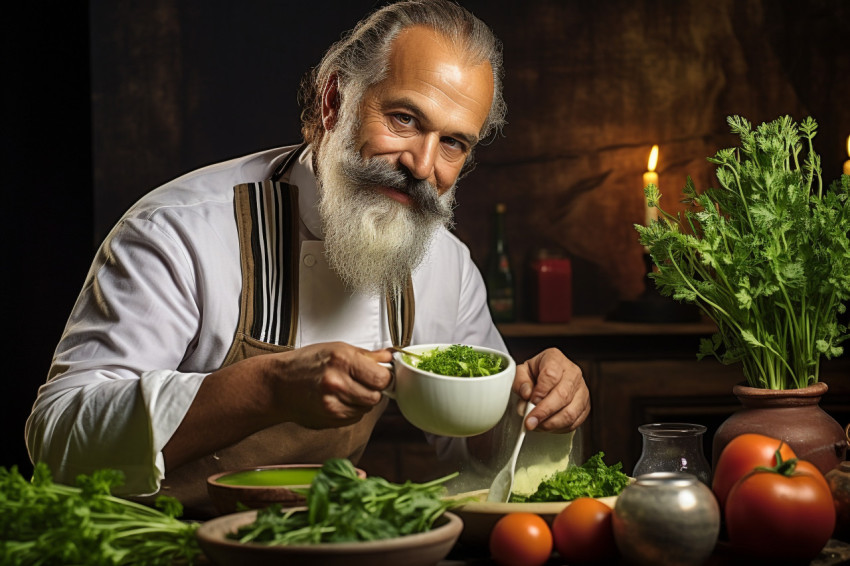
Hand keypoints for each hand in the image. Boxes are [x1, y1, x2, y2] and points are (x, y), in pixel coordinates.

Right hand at [268, 342, 392, 428]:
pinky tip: (337, 399)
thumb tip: (389, 357)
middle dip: (373, 389)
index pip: (382, 378)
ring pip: (366, 409)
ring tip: (345, 389)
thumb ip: (367, 355)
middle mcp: (337, 383)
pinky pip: (354, 418)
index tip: (380, 374)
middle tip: (360, 381)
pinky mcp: (330, 420)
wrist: (277, 385)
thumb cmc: (304, 364)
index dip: (384, 376)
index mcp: (342, 361)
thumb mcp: (336, 349)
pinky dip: (351, 410)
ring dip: (361, 400)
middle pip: (376, 396)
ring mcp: (333, 404)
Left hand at [512, 348, 589, 432]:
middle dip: (544, 412)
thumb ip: (520, 382)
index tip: (530, 402)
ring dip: (551, 423)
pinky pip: (575, 421)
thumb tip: (527, 394)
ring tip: (537, 425)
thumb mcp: (522, 372)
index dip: (540, 392)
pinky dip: (559, 428)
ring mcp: (582, 389)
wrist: (548, 378)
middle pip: (562, 395)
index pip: (551, 375)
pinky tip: (548, 426)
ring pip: (570, 412)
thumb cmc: (535, 374)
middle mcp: (572, 372)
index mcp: (555, 359)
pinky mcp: (585, 404)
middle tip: (530, 422)